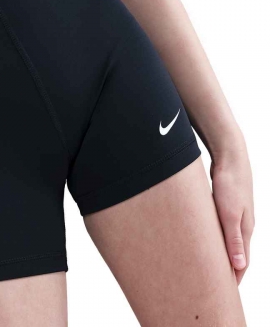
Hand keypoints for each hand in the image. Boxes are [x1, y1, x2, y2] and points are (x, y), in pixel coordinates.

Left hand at [210, 136, 254, 284]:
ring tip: (210, 267)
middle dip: (227, 270)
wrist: (230, 156)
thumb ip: (234, 239)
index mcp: (245, 230)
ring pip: (228, 241)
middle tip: (215, 286)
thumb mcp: (230, 213)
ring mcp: (235, 214)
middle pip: (236, 254)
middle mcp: (242, 225)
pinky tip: (207, 240)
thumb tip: (239, 266)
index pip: (241, 262)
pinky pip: (221, 228)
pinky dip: (216, 240)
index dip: (234, 279)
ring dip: (221, 255)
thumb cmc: (230, 183)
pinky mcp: (226, 205)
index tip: (224, 296)